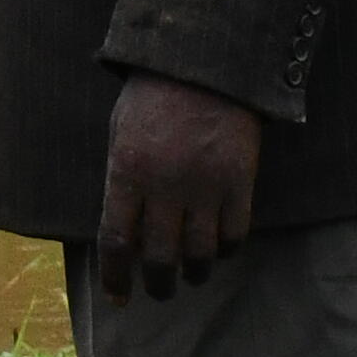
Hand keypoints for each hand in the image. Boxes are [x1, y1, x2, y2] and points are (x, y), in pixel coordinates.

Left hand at [90, 73, 262, 304]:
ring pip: (200, 253)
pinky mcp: (240, 181)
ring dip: (194, 274)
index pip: (117, 241)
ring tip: (191, 276)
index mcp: (128, 172)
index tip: (119, 296)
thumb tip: (126, 233)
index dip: (115, 276)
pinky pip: (235, 233)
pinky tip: (220, 250)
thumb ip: (121, 181)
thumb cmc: (154, 95)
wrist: (207, 60)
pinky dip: (227, 250)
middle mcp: (166, 186)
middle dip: (158, 285)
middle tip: (159, 291)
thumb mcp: (121, 132)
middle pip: (160, 258)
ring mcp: (206, 186)